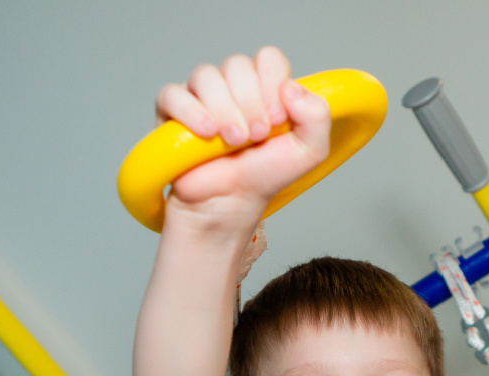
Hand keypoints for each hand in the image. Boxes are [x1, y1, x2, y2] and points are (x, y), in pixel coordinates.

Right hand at [154, 46, 330, 226]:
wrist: (232, 204)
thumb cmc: (264, 177)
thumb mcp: (308, 153)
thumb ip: (317, 117)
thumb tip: (292, 88)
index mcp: (263, 87)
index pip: (268, 59)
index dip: (273, 83)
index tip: (278, 119)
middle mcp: (231, 86)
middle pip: (237, 64)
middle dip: (251, 102)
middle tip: (257, 136)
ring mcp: (200, 97)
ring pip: (206, 76)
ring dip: (225, 110)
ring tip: (234, 142)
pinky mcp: (172, 112)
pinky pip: (172, 94)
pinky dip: (191, 111)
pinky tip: (207, 133)